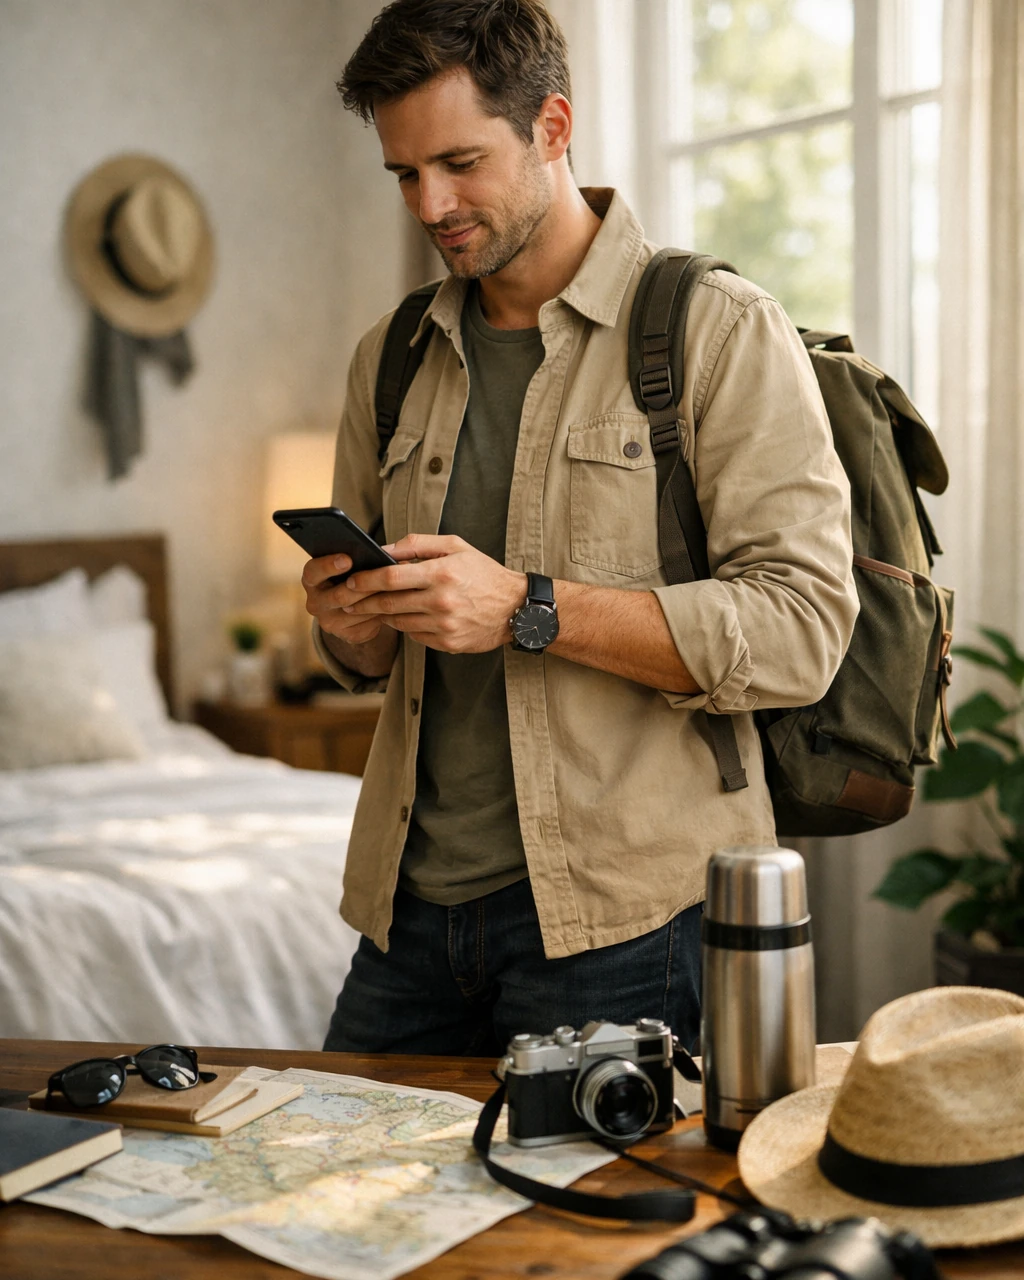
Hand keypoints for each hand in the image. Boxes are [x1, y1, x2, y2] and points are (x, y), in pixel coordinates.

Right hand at [302, 553, 387, 644]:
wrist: (353, 607)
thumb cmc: (352, 576)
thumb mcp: (349, 564)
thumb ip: (358, 557)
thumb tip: (383, 555)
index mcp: (312, 580)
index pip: (313, 572)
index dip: (328, 566)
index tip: (347, 559)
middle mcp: (316, 603)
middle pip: (339, 596)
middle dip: (364, 585)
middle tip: (385, 575)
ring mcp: (330, 623)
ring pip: (358, 612)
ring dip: (378, 600)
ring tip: (397, 588)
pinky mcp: (348, 636)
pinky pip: (369, 625)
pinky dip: (383, 613)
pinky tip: (395, 604)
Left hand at [340, 534, 527, 652]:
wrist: (516, 608)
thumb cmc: (484, 573)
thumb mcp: (456, 547)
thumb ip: (418, 545)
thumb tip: (385, 549)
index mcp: (442, 573)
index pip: (391, 577)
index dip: (366, 580)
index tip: (351, 580)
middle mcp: (442, 601)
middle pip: (388, 602)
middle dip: (363, 601)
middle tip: (349, 599)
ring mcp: (445, 626)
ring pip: (399, 622)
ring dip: (383, 614)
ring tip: (374, 607)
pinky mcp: (448, 644)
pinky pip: (415, 636)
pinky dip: (407, 626)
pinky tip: (406, 617)